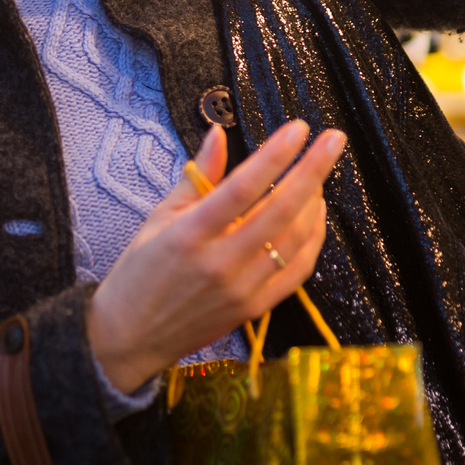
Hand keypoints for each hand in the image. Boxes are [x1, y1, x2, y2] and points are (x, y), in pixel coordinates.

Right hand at [87, 122, 342, 393]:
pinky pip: (297, 271)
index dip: (275, 155)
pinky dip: (313, 240)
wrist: (131, 335)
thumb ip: (196, 176)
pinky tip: (314, 217)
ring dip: (314, 203)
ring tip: (318, 175)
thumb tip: (218, 133)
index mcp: (190, 234)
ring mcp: (241, 289)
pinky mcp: (254, 309)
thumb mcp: (160, 217)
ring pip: (296, 240)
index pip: (243, 187)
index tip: (298, 129)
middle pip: (280, 210)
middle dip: (313, 170)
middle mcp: (220, 262)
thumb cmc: (140, 271)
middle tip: (333, 140)